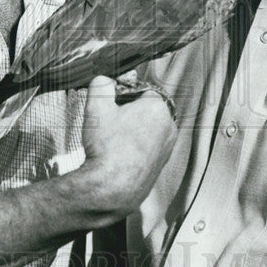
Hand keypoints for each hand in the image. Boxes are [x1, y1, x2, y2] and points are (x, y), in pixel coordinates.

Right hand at [79, 75, 176, 219]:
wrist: (113, 187)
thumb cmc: (108, 149)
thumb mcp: (97, 106)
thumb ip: (101, 84)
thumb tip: (105, 79)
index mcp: (158, 107)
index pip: (141, 89)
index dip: (123, 95)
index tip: (112, 104)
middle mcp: (169, 126)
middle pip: (147, 109)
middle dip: (129, 112)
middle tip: (111, 123)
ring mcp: (167, 147)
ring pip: (148, 128)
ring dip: (133, 130)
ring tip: (114, 140)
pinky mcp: (162, 163)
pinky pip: (148, 147)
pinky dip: (136, 147)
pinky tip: (120, 154)